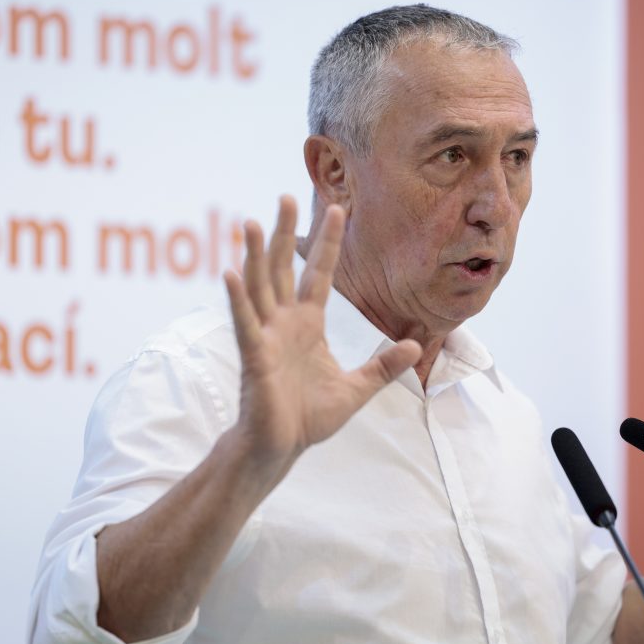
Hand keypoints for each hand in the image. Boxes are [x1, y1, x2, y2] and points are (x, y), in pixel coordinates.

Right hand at [223, 196, 421, 471]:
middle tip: (286, 195)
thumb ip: (383, 367)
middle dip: (285, 233)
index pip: (319, 274)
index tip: (337, 209)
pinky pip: (245, 323)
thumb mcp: (357, 389)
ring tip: (251, 222)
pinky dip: (238, 299)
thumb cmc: (309, 418)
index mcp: (308, 325)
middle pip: (284, 268)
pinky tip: (230, 273)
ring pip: (259, 287)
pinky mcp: (254, 357)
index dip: (328, 243)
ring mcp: (266, 337)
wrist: (281, 448)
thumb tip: (413, 345)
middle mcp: (284, 323)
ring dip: (255, 255)